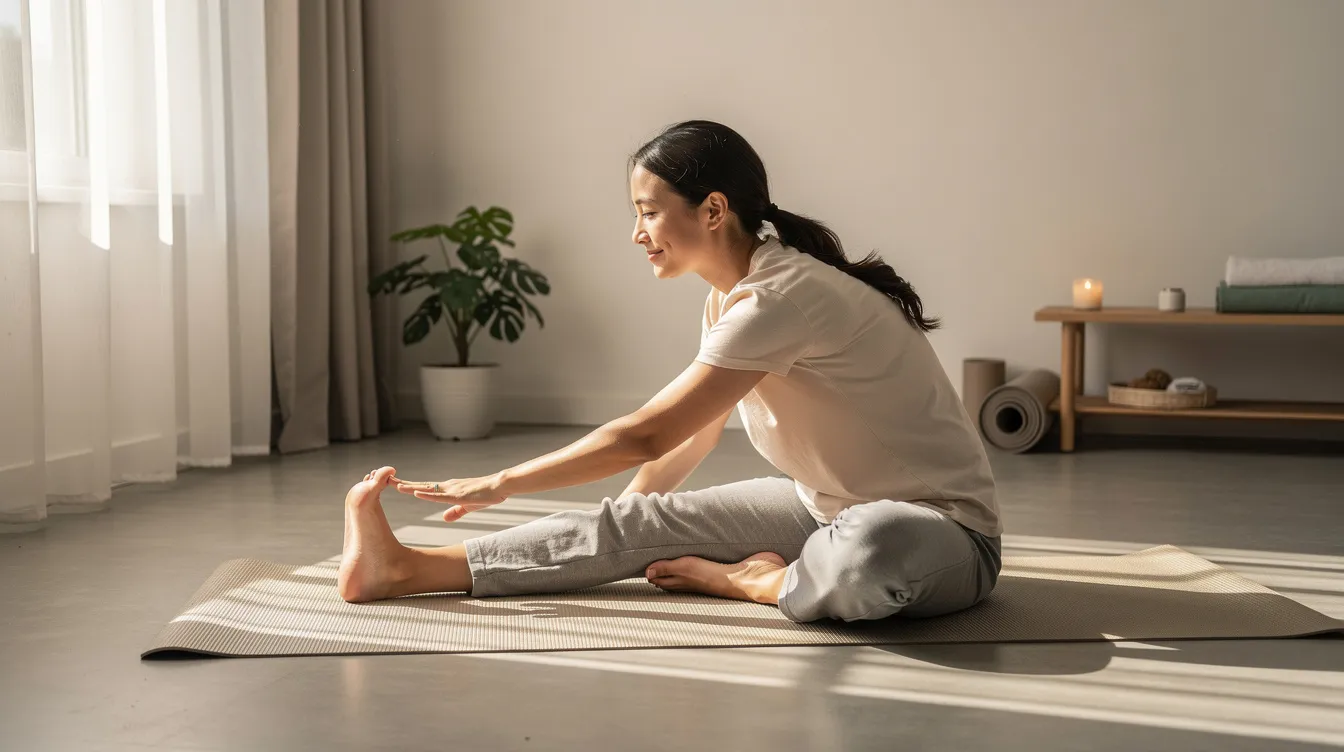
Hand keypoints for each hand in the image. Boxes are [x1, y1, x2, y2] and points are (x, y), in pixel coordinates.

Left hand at [391, 474, 507, 521]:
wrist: (500, 486)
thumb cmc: (486, 494)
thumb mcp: (468, 506)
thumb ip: (456, 511)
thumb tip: (445, 518)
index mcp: (447, 490)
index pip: (423, 488)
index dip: (408, 487)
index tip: (393, 484)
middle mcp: (446, 486)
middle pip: (420, 485)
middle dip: (402, 483)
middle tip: (385, 480)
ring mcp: (451, 489)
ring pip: (427, 488)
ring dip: (410, 487)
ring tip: (394, 485)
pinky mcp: (458, 494)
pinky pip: (440, 495)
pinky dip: (427, 494)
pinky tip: (416, 493)